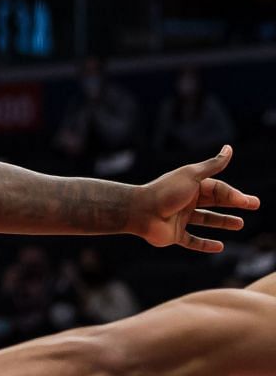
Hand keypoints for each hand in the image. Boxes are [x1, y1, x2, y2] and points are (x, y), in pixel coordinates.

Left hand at [129, 145, 260, 251]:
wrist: (140, 211)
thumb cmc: (166, 192)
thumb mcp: (192, 176)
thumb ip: (212, 165)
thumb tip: (229, 148)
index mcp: (189, 186)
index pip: (217, 189)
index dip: (234, 194)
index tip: (249, 202)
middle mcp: (185, 200)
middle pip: (214, 202)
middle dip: (233, 204)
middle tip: (254, 205)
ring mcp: (180, 218)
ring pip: (205, 220)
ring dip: (222, 222)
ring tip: (240, 224)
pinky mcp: (175, 234)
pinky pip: (192, 240)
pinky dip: (205, 244)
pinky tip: (220, 247)